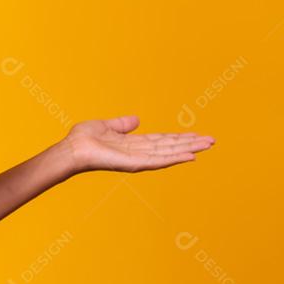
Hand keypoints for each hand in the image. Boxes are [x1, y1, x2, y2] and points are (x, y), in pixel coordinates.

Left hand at [60, 116, 214, 174]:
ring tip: (207, 145)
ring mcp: (138, 159)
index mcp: (134, 144)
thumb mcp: (106, 126)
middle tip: (212, 140)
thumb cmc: (83, 139)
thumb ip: (122, 124)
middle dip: (190, 143)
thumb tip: (137, 119)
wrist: (72, 149)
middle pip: (170, 147)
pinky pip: (159, 161)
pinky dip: (175, 158)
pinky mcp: (135, 164)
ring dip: (189, 149)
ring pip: (169, 153)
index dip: (179, 138)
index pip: (162, 140)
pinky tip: (190, 156)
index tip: (196, 135)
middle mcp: (139, 153)